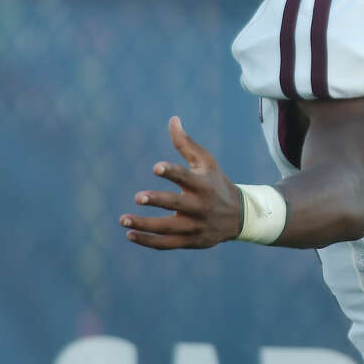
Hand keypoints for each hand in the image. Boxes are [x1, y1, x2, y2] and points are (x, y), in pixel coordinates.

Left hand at [120, 116, 241, 249]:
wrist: (239, 216)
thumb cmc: (216, 182)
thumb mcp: (206, 162)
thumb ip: (186, 143)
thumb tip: (172, 119)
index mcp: (202, 184)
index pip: (186, 177)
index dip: (171, 172)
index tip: (156, 167)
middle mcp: (199, 206)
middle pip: (177, 204)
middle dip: (158, 201)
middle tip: (138, 197)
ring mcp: (195, 226)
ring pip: (168, 228)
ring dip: (145, 225)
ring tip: (123, 220)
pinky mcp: (190, 240)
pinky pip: (167, 244)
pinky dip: (148, 241)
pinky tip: (130, 235)